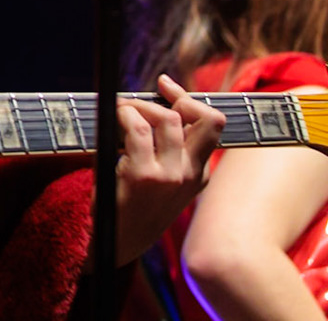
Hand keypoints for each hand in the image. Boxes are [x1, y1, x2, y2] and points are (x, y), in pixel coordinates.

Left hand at [112, 73, 225, 263]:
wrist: (117, 240)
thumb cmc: (132, 202)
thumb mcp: (160, 175)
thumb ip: (164, 143)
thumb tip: (158, 97)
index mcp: (199, 173)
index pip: (212, 124)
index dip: (190, 98)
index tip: (165, 86)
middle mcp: (191, 173)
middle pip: (207, 118)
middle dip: (177, 98)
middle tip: (142, 103)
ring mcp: (170, 175)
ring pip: (168, 118)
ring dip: (140, 106)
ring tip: (123, 112)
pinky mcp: (144, 175)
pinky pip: (138, 128)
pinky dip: (124, 115)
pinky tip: (115, 120)